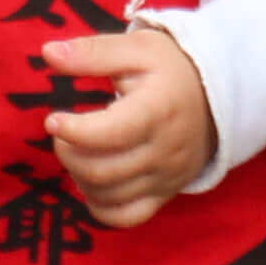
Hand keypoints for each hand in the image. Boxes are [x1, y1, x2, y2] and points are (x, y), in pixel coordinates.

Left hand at [40, 28, 215, 227]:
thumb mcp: (136, 47)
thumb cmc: (170, 68)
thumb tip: (48, 53)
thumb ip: (93, 52)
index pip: (111, 134)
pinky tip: (90, 181)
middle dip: (68, 153)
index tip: (53, 120)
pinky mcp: (165, 194)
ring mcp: (167, 177)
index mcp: (158, 110)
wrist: (217, 96)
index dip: (74, 131)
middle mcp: (165, 150)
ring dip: (79, 176)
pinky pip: (127, 217)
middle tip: (61, 133)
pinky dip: (100, 206)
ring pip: (109, 196)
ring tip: (75, 150)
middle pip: (103, 170)